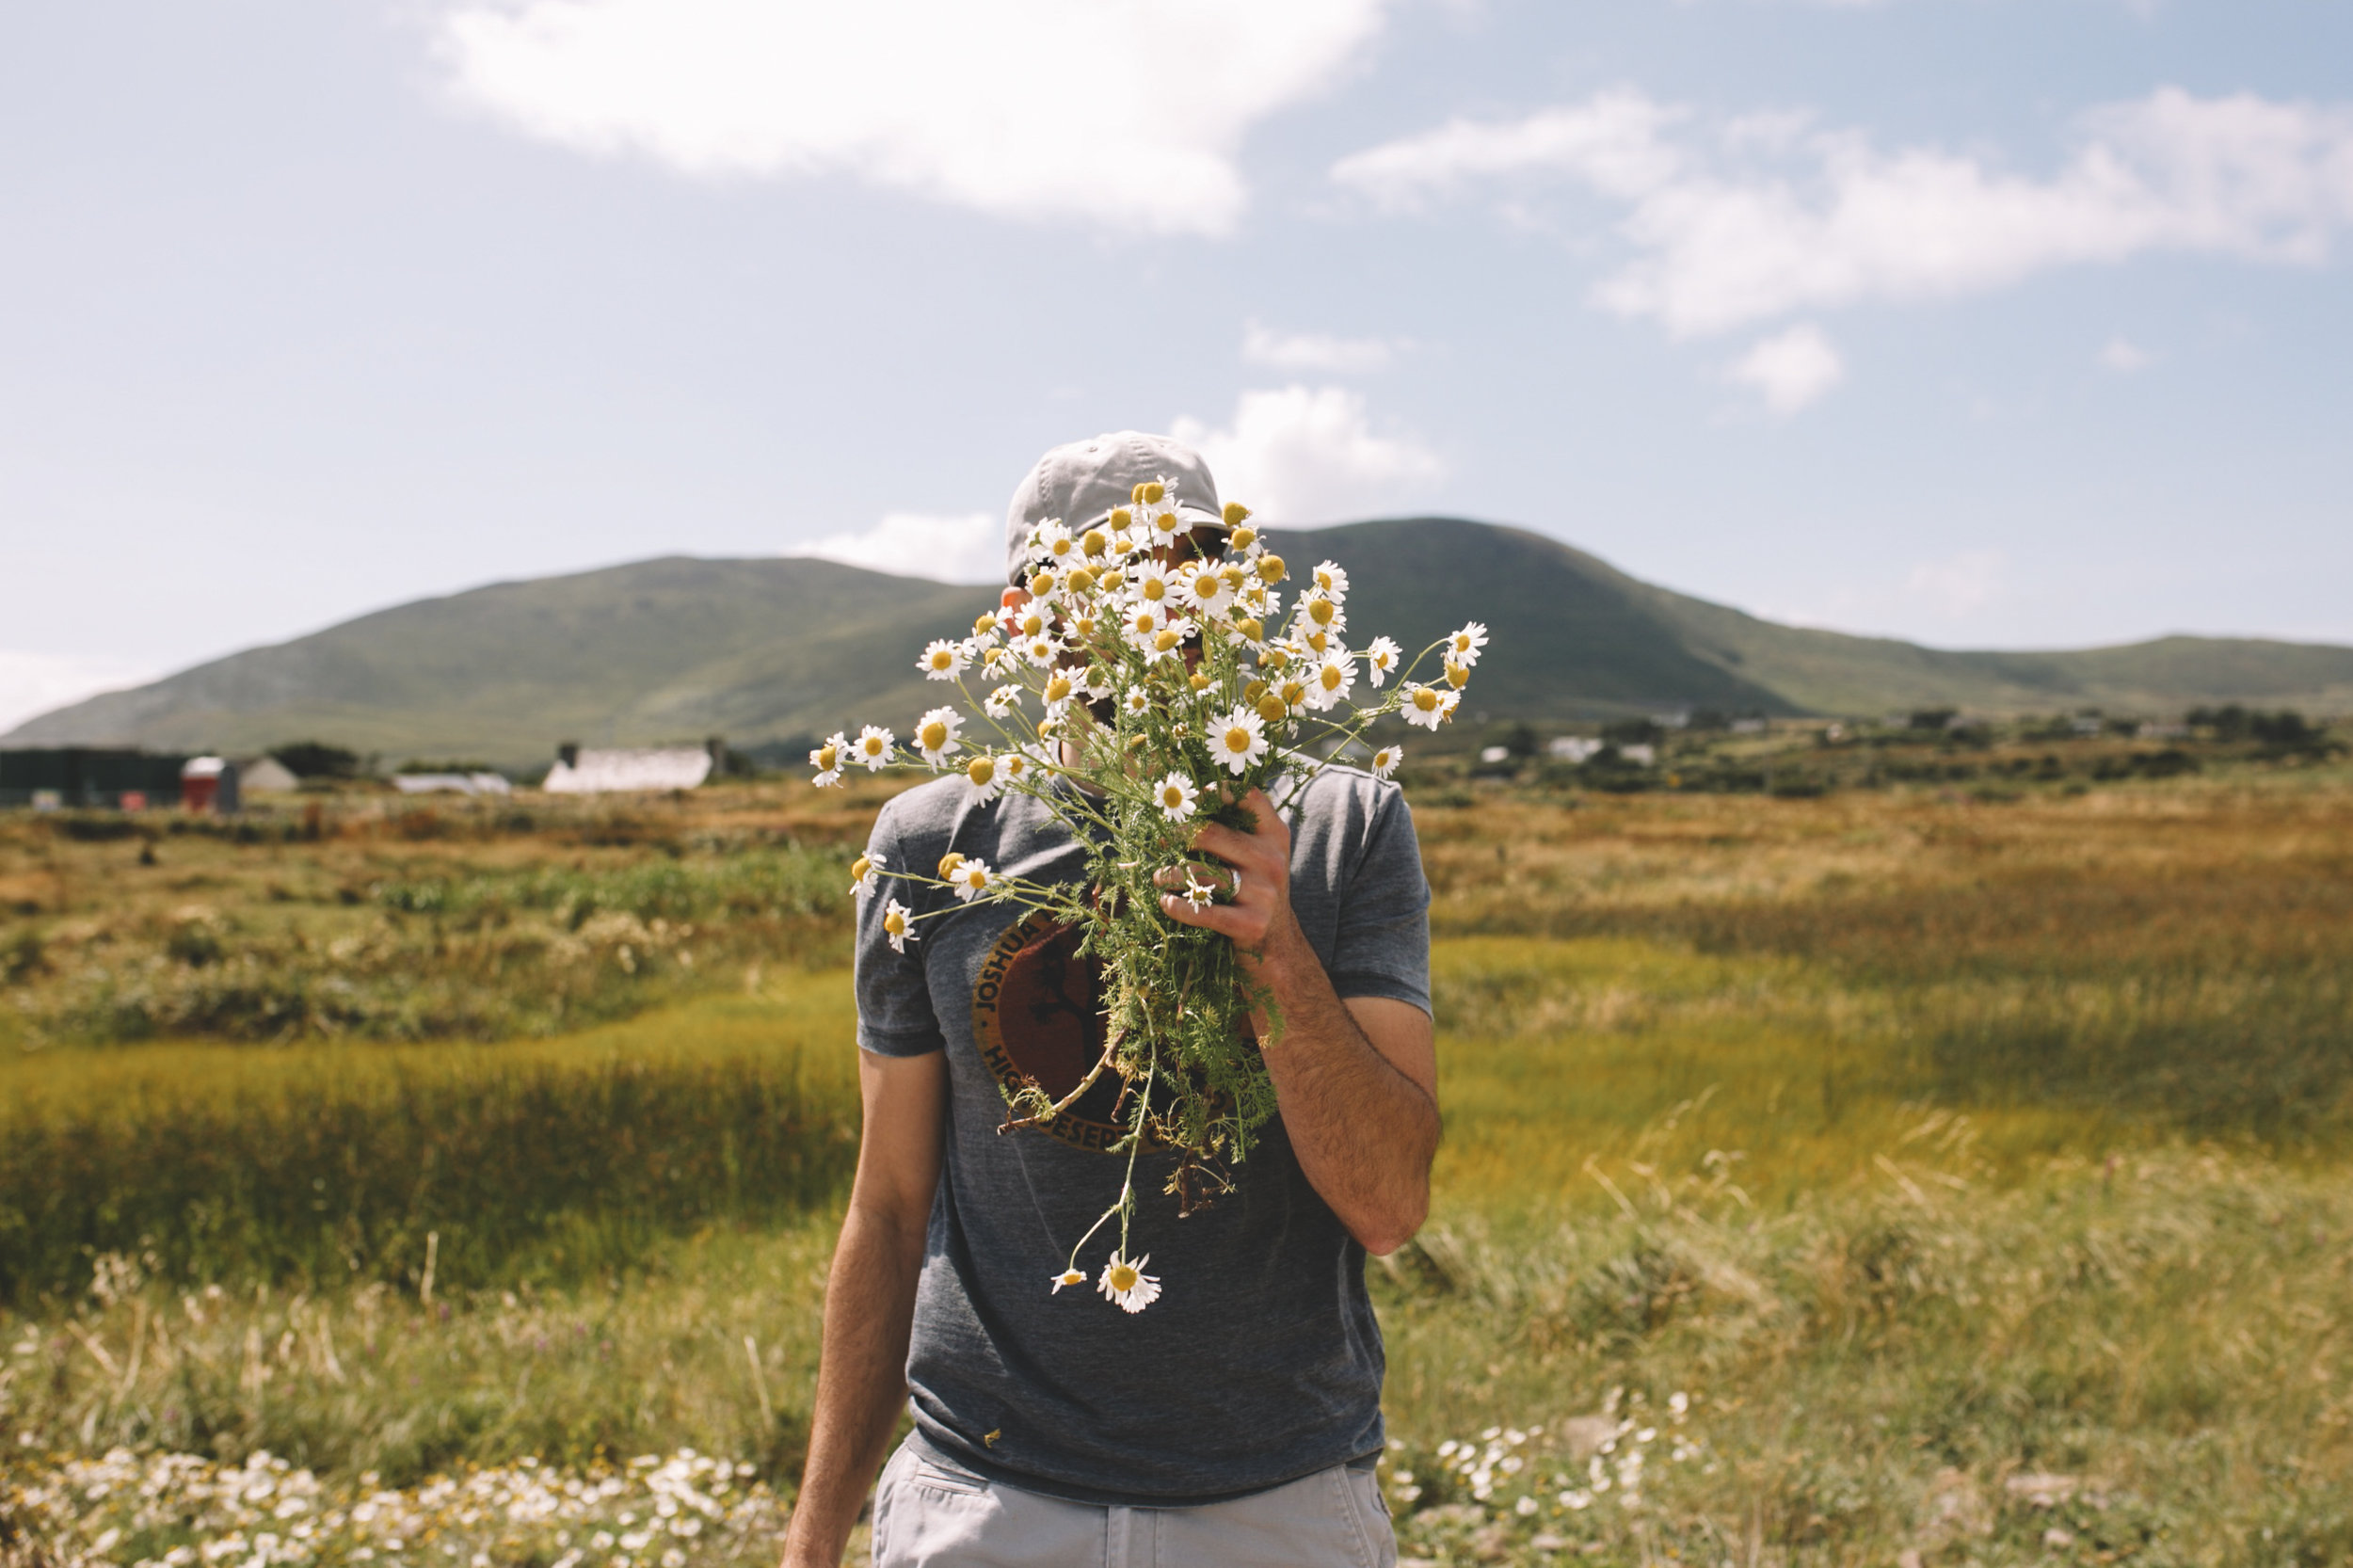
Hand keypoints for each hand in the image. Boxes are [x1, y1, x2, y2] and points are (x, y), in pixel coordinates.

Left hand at [1155, 787, 1300, 975]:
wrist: (1277, 944)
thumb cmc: (1255, 891)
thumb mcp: (1259, 855)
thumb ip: (1236, 830)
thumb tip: (1184, 804)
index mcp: (1275, 835)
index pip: (1248, 797)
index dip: (1214, 790)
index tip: (1189, 797)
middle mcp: (1272, 859)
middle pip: (1210, 833)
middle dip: (1177, 836)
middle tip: (1161, 842)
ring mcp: (1263, 893)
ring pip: (1199, 872)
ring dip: (1168, 874)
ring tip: (1159, 877)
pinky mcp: (1249, 923)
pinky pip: (1200, 909)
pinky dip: (1175, 905)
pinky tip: (1167, 902)